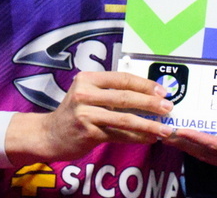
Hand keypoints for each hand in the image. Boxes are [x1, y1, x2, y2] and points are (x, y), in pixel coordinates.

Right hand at [5, 71, 173, 164]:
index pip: (122, 78)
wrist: (48, 134)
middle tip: (168, 108)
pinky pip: (118, 135)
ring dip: (148, 124)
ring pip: (124, 119)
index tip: (162, 91)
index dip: (145, 84)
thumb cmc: (74, 111)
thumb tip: (147, 93)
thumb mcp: (87, 92)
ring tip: (164, 128)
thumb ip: (110, 90)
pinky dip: (136, 137)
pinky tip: (149, 138)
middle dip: (151, 103)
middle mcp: (85, 94)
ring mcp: (86, 114)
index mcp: (88, 78)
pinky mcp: (88, 133)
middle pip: (125, 97)